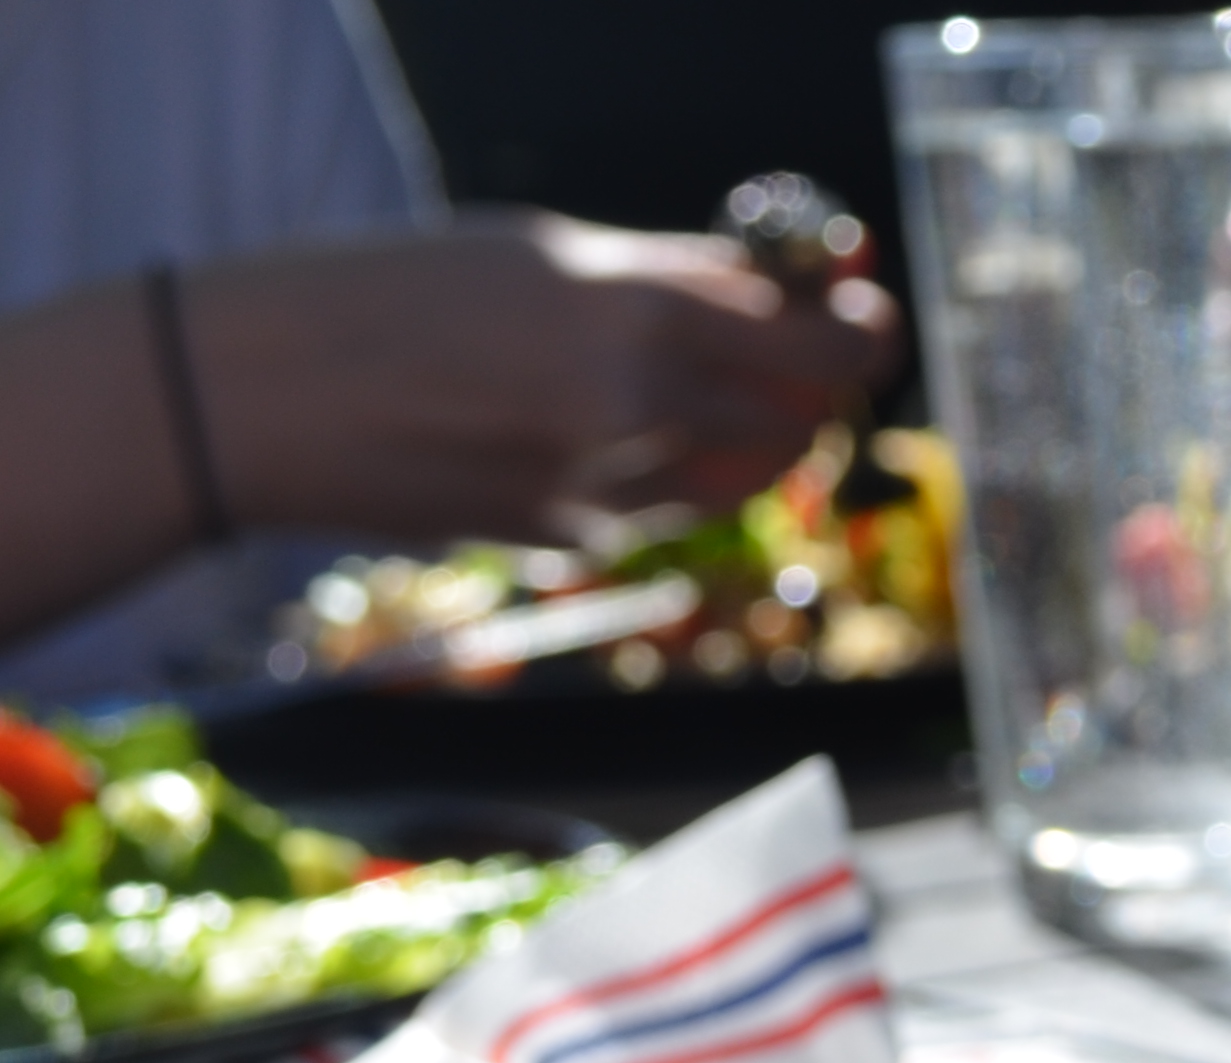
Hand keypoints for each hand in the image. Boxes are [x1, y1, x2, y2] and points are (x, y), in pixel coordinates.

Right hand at [180, 215, 901, 543]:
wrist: (257, 397)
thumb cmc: (383, 294)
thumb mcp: (530, 250)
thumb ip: (660, 277)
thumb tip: (765, 291)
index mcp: (630, 308)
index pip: (809, 337)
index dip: (858, 332)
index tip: (867, 318)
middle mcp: (635, 403)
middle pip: (796, 416)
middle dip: (814, 391)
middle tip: (804, 361)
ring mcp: (607, 484)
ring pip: (741, 475)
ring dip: (753, 439)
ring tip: (709, 394)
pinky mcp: (572, 538)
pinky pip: (659, 507)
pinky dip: (661, 473)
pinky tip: (589, 435)